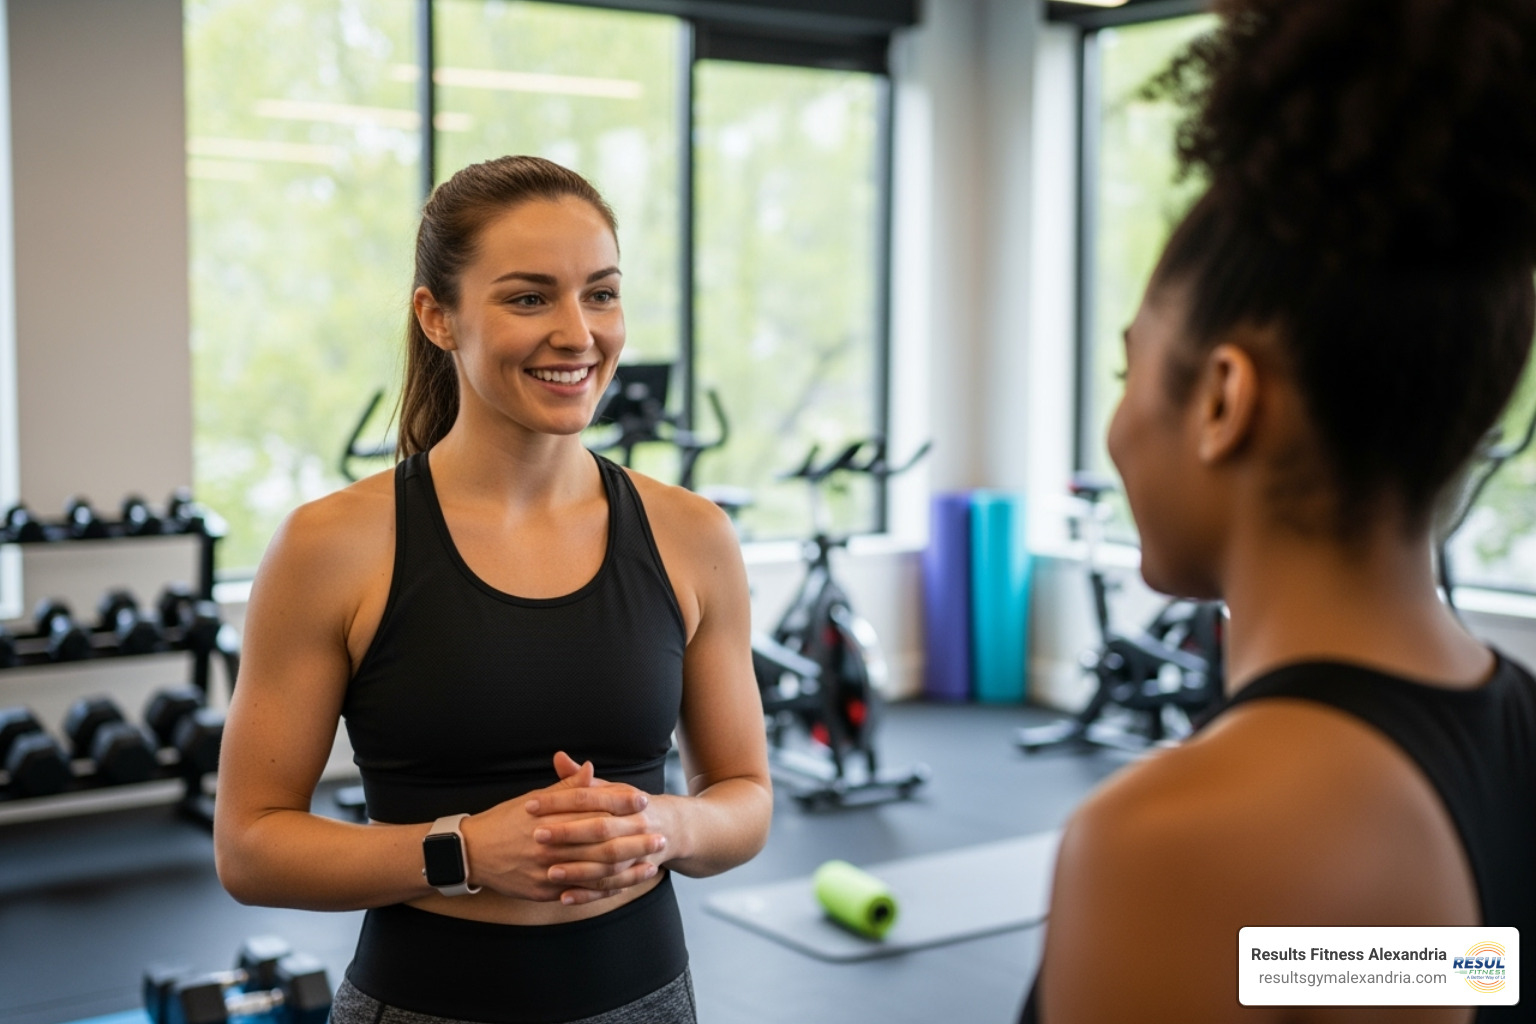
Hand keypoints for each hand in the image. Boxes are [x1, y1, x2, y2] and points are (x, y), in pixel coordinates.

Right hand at [457, 756, 655, 902]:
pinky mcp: (544, 891)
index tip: (642, 800)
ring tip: (652, 864)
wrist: (472, 853)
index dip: (618, 803)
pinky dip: (605, 890)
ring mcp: (546, 871)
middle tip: (660, 837)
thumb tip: (590, 769)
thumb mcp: (533, 799)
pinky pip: (580, 892)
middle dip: (633, 840)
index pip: (591, 808)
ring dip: (627, 869)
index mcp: (549, 817)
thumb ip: (565, 788)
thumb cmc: (504, 821)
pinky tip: (625, 886)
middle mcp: (549, 845)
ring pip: (594, 872)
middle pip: (599, 843)